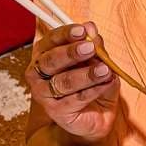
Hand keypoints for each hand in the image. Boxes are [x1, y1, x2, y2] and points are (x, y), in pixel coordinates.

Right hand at [25, 22, 119, 143]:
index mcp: (45, 53)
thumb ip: (95, 47)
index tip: (83, 30)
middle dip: (71, 53)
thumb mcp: (98, 62)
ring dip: (86, 74)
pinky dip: (94, 90)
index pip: (52, 40)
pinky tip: (106, 83)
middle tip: (90, 48)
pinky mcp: (55, 110)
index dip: (66, 34)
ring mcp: (44, 92)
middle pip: (51, 60)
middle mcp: (39, 72)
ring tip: (105, 70)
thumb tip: (91, 28)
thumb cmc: (92, 85)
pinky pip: (76, 98)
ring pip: (63, 81)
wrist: (96, 116)